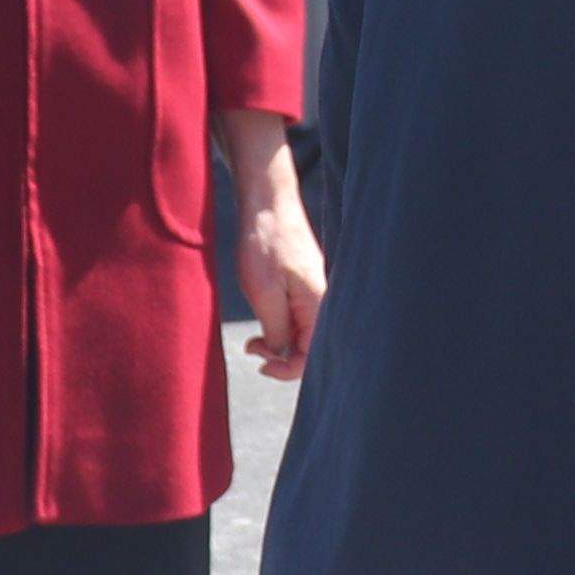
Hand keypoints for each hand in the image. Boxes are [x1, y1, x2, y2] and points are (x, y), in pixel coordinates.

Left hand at [225, 115, 328, 378]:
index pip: (311, 356)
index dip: (285, 369)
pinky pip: (296, 316)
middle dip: (280, 356)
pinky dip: (277, 323)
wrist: (267, 204)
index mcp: (319, 305)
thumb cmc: (265, 246)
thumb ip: (278, 330)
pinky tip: (262, 314)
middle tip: (252, 345)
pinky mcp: (302, 284)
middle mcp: (322, 301)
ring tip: (252, 334)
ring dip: (276, 340)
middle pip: (308, 347)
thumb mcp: (264, 294)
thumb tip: (282, 356)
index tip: (259, 363)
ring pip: (300, 332)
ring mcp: (313, 292)